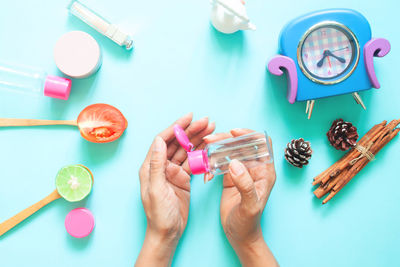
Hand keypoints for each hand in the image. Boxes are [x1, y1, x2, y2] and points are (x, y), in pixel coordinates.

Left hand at [136, 113, 214, 266]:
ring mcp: (173, 172)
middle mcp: (161, 166)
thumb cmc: (158, 214)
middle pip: (177, 143)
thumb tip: (159, 141)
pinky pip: (193, 162)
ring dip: (198, 139)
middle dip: (191, 130)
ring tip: (211, 129)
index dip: (176, 127)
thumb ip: (157, 164)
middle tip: (206, 121)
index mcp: (151, 166)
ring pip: (187, 150)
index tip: (189, 117)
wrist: (168, 233)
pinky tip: (210, 146)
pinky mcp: (183, 179)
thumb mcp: (156, 189)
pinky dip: (201, 153)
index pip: (163, 140)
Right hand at [204, 129, 278, 266]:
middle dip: (226, 139)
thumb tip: (235, 163)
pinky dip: (211, 164)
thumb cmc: (249, 223)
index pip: (262, 143)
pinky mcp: (230, 177)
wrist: (239, 235)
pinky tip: (206, 174)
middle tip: (210, 140)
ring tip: (204, 152)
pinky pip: (220, 163)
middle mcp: (254, 168)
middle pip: (241, 144)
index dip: (250, 134)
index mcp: (265, 171)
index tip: (234, 132)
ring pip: (229, 151)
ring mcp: (241, 171)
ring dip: (216, 150)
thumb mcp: (249, 206)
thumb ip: (245, 185)